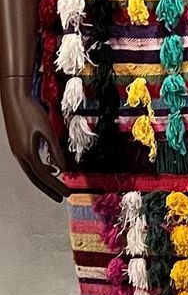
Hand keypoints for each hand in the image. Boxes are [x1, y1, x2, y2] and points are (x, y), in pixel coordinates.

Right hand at [1, 76, 67, 201]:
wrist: (15, 97)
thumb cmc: (30, 111)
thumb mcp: (48, 131)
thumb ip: (55, 150)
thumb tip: (63, 168)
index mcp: (27, 153)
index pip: (43, 176)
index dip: (55, 186)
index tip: (66, 193)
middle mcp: (20, 155)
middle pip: (36, 178)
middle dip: (49, 188)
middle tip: (61, 196)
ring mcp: (18, 150)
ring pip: (32, 171)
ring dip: (45, 179)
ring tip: (57, 186)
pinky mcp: (19, 145)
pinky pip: (30, 163)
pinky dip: (40, 169)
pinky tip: (50, 168)